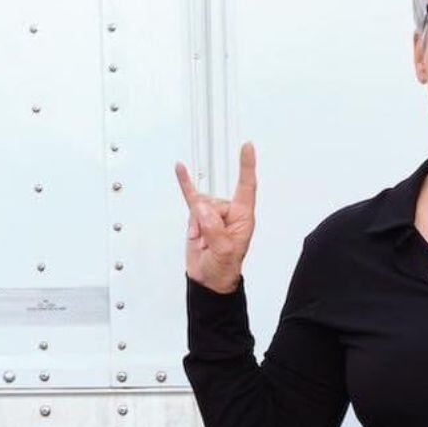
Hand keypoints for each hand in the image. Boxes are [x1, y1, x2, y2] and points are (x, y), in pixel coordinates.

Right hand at [175, 143, 258, 294]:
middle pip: (213, 201)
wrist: (208, 279)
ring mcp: (213, 214)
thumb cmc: (223, 267)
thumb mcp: (223, 251)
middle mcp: (230, 212)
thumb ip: (214, 228)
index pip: (246, 187)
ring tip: (201, 241)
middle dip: (205, 220)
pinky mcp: (199, 217)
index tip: (247, 147)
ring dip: (195, 224)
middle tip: (208, 241)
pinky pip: (191, 197)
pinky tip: (180, 169)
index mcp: (244, 217)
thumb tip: (203, 208)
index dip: (246, 167)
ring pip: (199, 205)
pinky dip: (185, 183)